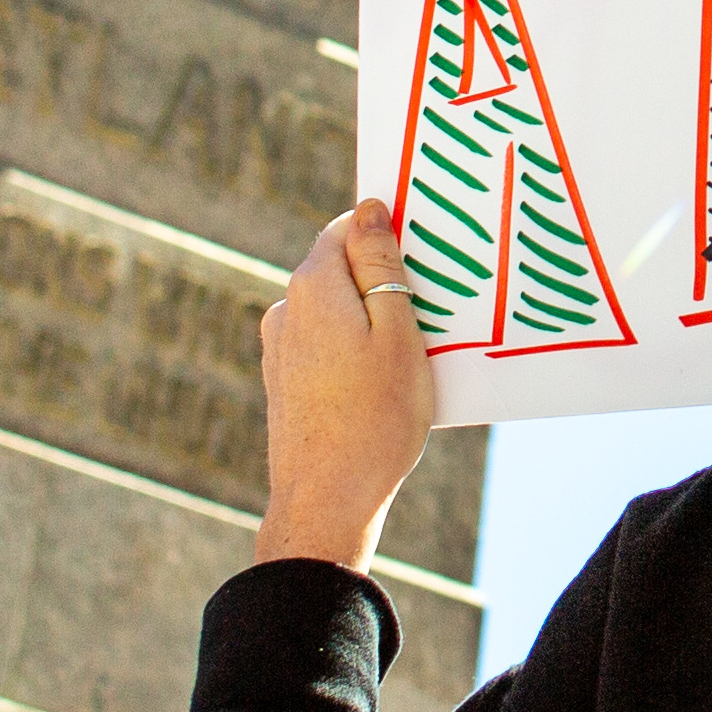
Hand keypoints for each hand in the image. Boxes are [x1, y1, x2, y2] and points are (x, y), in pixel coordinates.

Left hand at [252, 200, 434, 575]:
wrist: (326, 503)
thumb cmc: (375, 419)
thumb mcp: (397, 332)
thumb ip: (381, 265)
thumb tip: (370, 208)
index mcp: (313, 286)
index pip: (348, 227)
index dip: (388, 235)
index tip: (425, 260)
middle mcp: (286, 310)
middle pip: (341, 269)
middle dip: (383, 280)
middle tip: (431, 311)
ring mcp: (280, 348)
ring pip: (335, 310)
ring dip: (370, 320)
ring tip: (412, 356)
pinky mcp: (283, 382)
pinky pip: (325, 345)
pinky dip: (353, 351)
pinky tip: (382, 385)